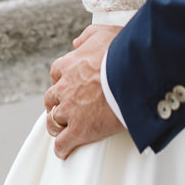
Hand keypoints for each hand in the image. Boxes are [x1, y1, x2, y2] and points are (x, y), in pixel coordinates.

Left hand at [44, 24, 122, 158]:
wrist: (133, 75)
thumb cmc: (122, 53)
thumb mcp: (104, 33)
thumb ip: (87, 36)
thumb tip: (77, 42)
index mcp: (69, 65)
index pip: (56, 73)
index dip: (61, 80)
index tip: (68, 85)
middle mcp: (65, 88)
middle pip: (51, 98)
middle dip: (56, 103)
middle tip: (64, 108)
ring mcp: (70, 110)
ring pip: (53, 121)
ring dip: (56, 125)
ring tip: (61, 130)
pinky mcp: (80, 130)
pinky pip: (63, 143)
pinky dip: (62, 148)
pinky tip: (64, 151)